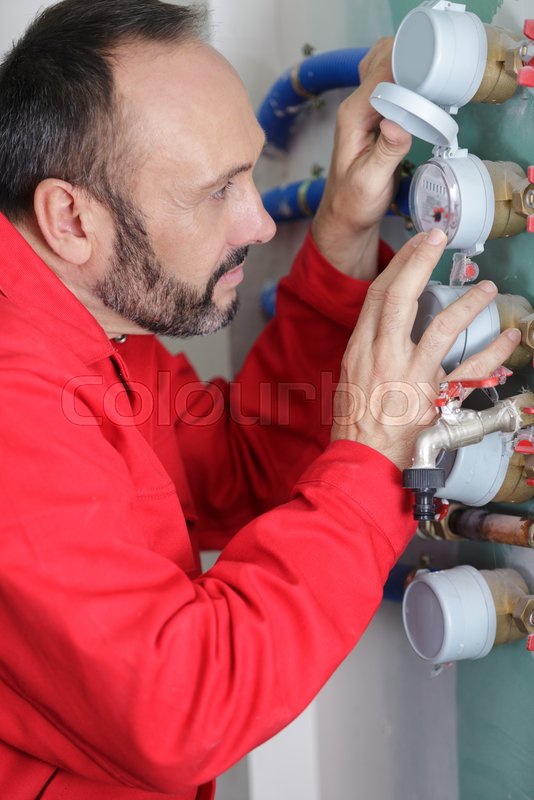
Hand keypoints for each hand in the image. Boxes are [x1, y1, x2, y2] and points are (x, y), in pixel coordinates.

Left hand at [311, 37, 411, 279]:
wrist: (345, 218)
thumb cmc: (353, 203)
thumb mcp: (371, 181)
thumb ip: (387, 151)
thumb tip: (397, 123)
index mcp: (353, 116)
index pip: (381, 72)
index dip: (408, 65)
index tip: (431, 72)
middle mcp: (357, 108)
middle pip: (384, 60)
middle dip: (411, 59)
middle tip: (436, 76)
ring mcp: (367, 111)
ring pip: (389, 70)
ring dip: (411, 68)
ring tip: (434, 82)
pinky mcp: (378, 119)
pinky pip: (394, 88)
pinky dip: (411, 83)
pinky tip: (426, 94)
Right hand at [331, 229, 521, 469]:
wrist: (361, 459)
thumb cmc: (355, 421)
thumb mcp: (351, 376)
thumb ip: (370, 347)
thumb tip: (386, 325)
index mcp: (359, 349)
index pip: (377, 295)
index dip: (399, 265)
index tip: (417, 245)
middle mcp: (380, 356)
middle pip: (399, 297)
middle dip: (420, 261)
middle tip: (439, 238)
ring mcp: (408, 376)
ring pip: (440, 327)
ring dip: (466, 303)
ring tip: (486, 288)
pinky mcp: (431, 397)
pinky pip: (468, 370)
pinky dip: (491, 352)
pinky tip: (505, 337)